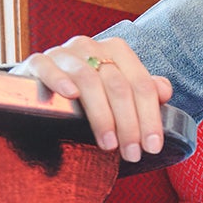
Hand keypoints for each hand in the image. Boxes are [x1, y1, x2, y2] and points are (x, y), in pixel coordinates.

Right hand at [11, 36, 172, 163]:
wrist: (42, 82)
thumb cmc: (89, 91)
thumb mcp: (119, 90)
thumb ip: (144, 90)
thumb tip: (165, 91)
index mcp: (117, 52)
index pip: (142, 85)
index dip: (150, 117)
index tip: (153, 147)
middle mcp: (92, 47)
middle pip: (118, 86)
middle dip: (129, 124)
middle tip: (132, 154)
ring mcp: (64, 53)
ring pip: (88, 80)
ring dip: (101, 115)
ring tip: (108, 144)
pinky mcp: (37, 61)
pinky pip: (47, 66)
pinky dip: (59, 79)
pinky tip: (70, 96)